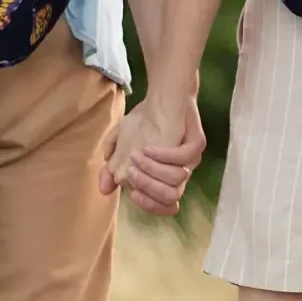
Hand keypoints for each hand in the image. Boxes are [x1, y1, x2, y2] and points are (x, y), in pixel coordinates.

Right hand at [99, 96, 204, 216]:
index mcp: (165, 178)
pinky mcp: (197, 143)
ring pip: (177, 180)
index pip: (163, 205)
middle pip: (171, 197)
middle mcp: (180, 172)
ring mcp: (191, 159)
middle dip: (148, 187)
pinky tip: (148, 147)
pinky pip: (184, 157)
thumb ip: (112, 166)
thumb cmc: (144, 121)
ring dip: (153, 170)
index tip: (132, 194)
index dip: (149, 205)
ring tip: (136, 156)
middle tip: (131, 172)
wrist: (162, 95)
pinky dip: (164, 155)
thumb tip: (104, 189)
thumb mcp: (121, 142)